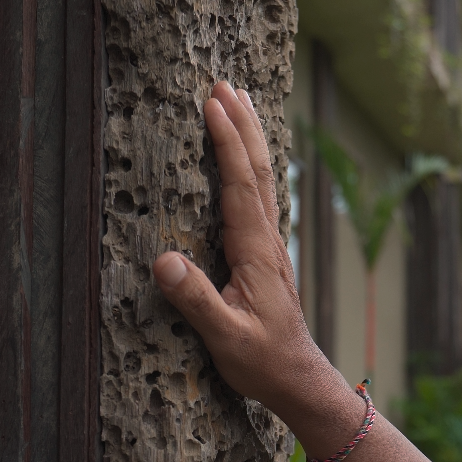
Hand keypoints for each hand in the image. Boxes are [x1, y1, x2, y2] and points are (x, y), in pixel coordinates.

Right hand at [153, 81, 324, 421]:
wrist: (298, 376)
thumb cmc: (263, 360)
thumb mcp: (227, 338)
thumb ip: (197, 302)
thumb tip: (164, 260)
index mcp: (256, 253)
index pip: (241, 187)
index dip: (227, 144)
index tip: (214, 104)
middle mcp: (268, 241)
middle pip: (258, 172)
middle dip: (242, 126)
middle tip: (227, 85)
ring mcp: (271, 245)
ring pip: (263, 182)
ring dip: (252, 140)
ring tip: (241, 104)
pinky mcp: (267, 254)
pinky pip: (262, 199)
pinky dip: (254, 168)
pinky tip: (249, 162)